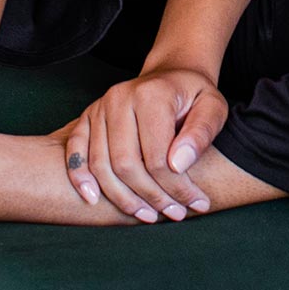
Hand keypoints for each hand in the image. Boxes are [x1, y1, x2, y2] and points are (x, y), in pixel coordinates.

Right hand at [61, 67, 228, 221]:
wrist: (172, 74)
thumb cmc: (194, 95)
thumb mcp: (213, 107)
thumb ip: (201, 133)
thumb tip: (178, 165)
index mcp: (151, 95)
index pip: (157, 156)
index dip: (176, 187)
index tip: (196, 203)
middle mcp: (120, 98)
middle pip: (126, 165)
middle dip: (151, 197)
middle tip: (175, 214)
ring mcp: (100, 107)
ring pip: (101, 165)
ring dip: (123, 198)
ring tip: (147, 215)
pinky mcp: (87, 116)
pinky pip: (75, 150)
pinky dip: (79, 177)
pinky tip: (92, 199)